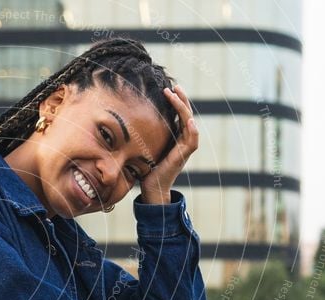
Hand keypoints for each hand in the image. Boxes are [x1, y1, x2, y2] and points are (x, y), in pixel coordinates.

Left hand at [139, 85, 198, 204]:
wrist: (152, 188)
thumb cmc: (148, 169)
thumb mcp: (147, 146)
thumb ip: (147, 135)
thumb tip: (133, 121)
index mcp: (175, 137)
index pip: (179, 115)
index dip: (176, 101)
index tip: (169, 89)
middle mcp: (182, 141)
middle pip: (187, 115)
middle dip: (182, 99)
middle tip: (175, 86)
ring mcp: (184, 148)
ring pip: (190, 123)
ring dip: (184, 108)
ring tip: (177, 94)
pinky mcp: (183, 156)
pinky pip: (192, 141)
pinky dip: (192, 129)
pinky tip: (188, 119)